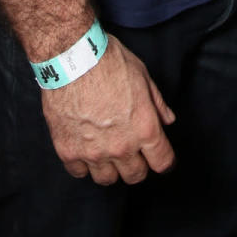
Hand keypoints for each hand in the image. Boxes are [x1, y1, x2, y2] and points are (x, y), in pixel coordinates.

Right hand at [41, 37, 175, 185]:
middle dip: (138, 166)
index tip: (161, 158)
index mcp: (144, 128)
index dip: (165, 161)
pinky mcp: (68, 151)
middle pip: (135, 176)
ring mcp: (93, 152)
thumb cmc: (109, 61)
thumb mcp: (142, 75)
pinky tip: (85, 149)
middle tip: (132, 152)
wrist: (72, 57)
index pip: (162, 162)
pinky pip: (79, 172)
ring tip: (107, 151)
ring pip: (107, 179)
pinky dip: (83, 164)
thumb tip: (167, 120)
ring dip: (110, 168)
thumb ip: (156, 103)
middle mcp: (121, 146)